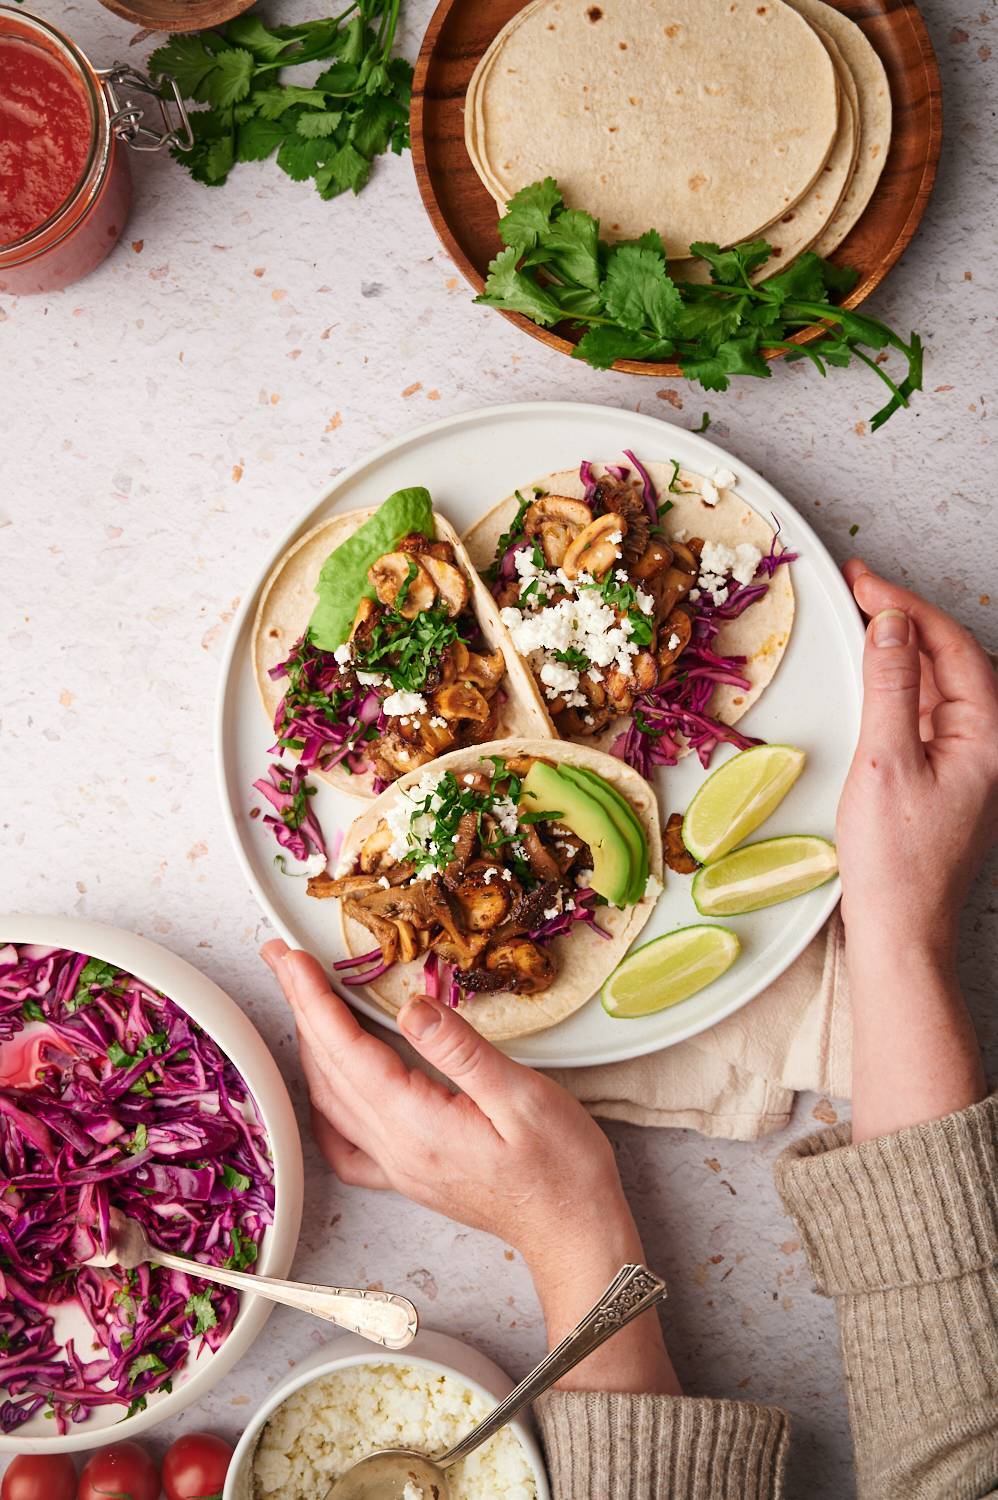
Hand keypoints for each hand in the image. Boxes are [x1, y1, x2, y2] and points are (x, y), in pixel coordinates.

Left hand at [261, 942, 678, 1393]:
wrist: (574, 1234)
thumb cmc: (561, 1168)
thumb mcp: (523, 1096)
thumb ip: (461, 1051)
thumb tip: (412, 1007)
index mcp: (416, 1124)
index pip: (347, 1050)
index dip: (314, 998)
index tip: (290, 957)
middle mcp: (394, 1148)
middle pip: (328, 1069)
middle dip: (300, 1008)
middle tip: (280, 959)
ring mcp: (396, 1166)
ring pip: (331, 1099)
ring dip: (309, 1045)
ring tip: (299, 1002)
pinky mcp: (408, 1175)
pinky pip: (345, 1139)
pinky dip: (325, 1103)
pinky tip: (326, 1087)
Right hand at [835, 562, 995, 1139]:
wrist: (901, 933)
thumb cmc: (896, 860)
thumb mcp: (886, 761)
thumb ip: (892, 686)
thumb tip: (891, 625)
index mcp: (989, 735)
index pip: (952, 646)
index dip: (907, 606)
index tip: (862, 580)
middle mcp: (988, 744)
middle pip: (952, 659)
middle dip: (906, 619)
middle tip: (857, 589)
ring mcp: (968, 763)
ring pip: (939, 686)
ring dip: (901, 650)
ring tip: (860, 621)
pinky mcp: (943, 779)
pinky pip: (925, 715)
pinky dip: (897, 688)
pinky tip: (872, 679)